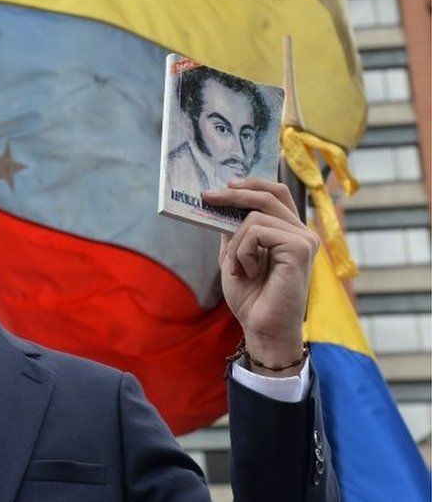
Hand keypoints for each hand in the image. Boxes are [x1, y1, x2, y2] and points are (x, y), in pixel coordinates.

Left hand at [202, 178, 318, 376]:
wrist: (261, 328)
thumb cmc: (251, 298)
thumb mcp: (234, 256)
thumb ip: (233, 230)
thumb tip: (221, 201)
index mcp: (289, 232)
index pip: (277, 194)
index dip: (252, 183)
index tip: (225, 184)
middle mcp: (302, 232)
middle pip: (268, 195)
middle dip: (233, 194)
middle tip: (207, 196)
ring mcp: (304, 239)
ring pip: (255, 216)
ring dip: (235, 243)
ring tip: (238, 268)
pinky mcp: (300, 248)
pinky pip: (257, 231)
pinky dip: (242, 251)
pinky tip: (247, 271)